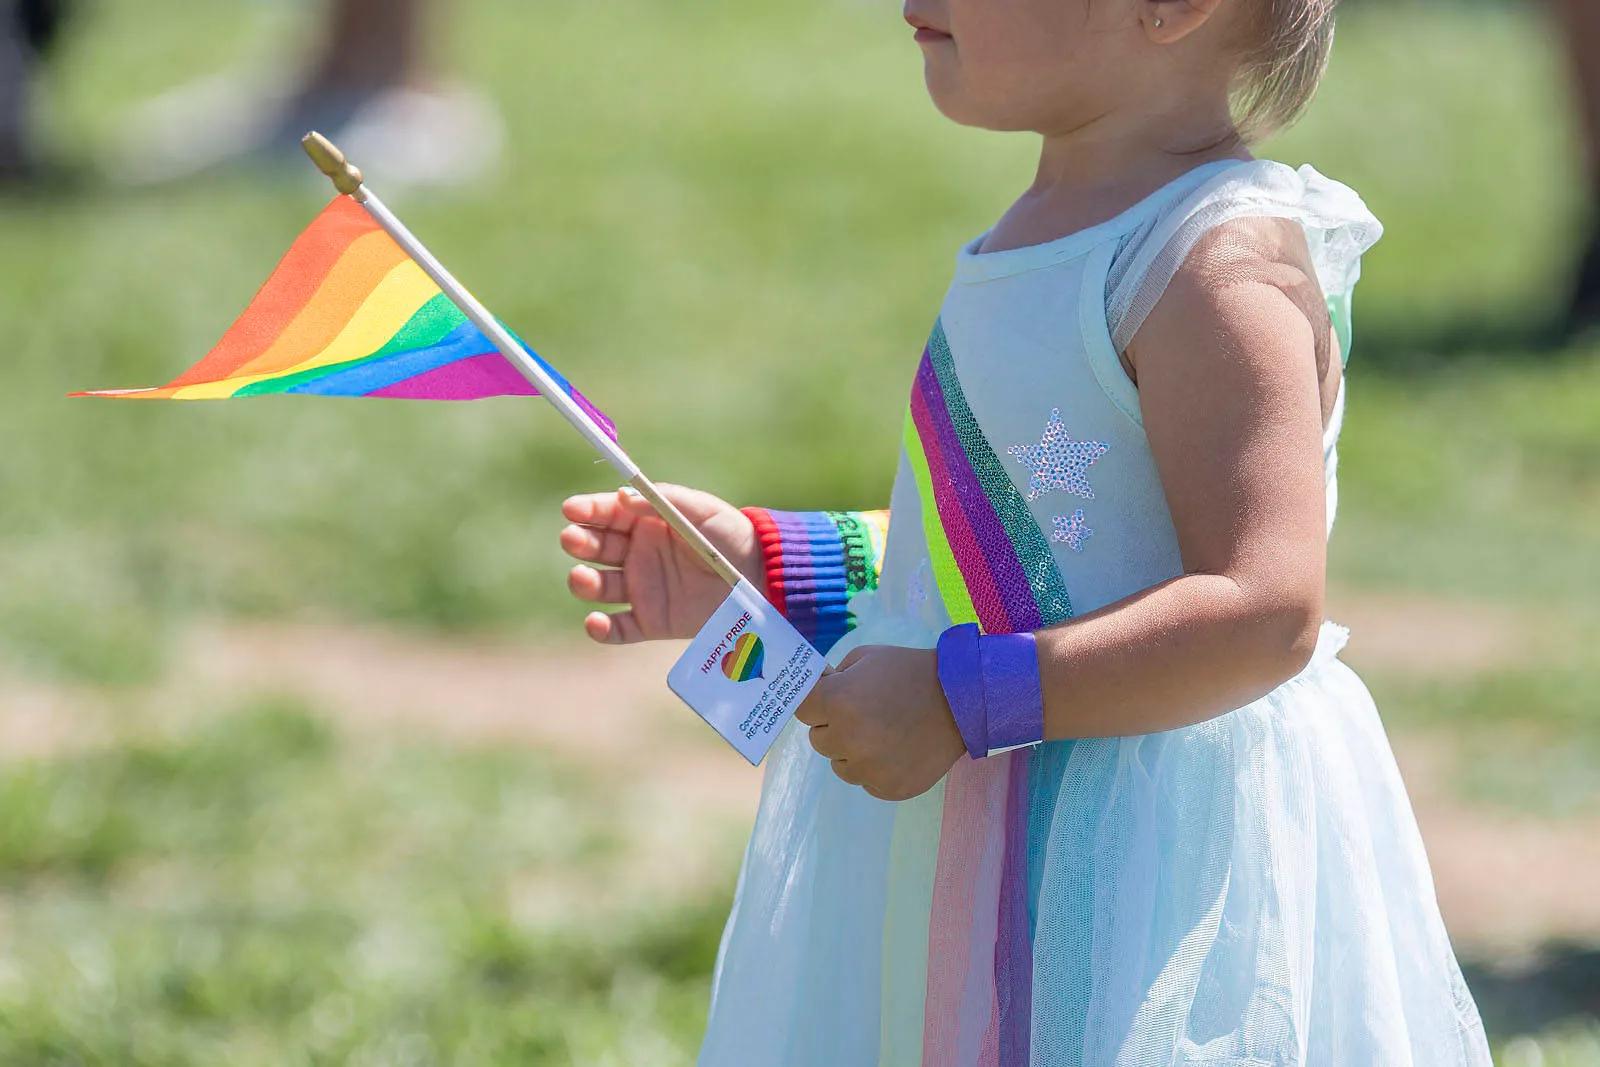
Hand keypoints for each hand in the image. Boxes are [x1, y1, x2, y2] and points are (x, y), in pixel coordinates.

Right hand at [559, 484, 761, 642]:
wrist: (761, 578)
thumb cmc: (732, 536)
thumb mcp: (703, 509)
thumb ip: (664, 499)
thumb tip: (622, 495)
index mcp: (645, 523)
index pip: (607, 514)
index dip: (587, 510)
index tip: (571, 509)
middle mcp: (636, 555)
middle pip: (596, 548)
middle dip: (580, 542)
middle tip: (573, 540)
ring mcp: (641, 589)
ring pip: (599, 587)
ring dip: (584, 582)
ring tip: (583, 577)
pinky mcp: (650, 621)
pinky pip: (618, 629)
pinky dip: (601, 629)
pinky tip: (595, 622)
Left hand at [796, 645, 965, 800]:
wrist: (961, 699)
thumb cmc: (909, 672)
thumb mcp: (866, 658)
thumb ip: (833, 677)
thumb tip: (813, 693)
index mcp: (838, 701)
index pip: (802, 710)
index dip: (817, 702)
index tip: (831, 699)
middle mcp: (848, 739)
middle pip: (819, 740)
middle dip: (835, 726)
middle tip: (865, 713)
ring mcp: (869, 768)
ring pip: (840, 765)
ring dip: (853, 751)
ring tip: (884, 732)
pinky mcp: (888, 789)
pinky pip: (866, 782)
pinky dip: (876, 769)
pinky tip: (898, 749)